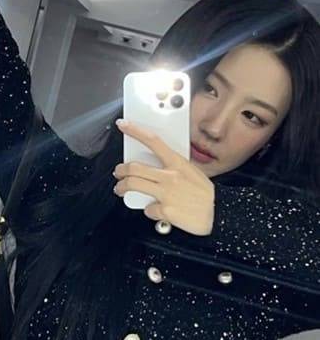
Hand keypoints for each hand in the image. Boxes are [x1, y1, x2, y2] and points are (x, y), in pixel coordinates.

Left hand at [113, 120, 214, 235]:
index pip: (153, 141)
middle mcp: (170, 176)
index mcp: (178, 163)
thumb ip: (174, 169)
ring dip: (122, 188)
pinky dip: (149, 210)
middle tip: (119, 173)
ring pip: (133, 185)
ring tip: (120, 190)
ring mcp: (166, 193)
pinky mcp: (164, 210)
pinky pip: (148, 209)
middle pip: (134, 168)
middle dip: (121, 170)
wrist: (220, 213)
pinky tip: (154, 210)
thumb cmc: (206, 195)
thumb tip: (157, 171)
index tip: (123, 125)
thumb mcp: (192, 172)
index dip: (135, 131)